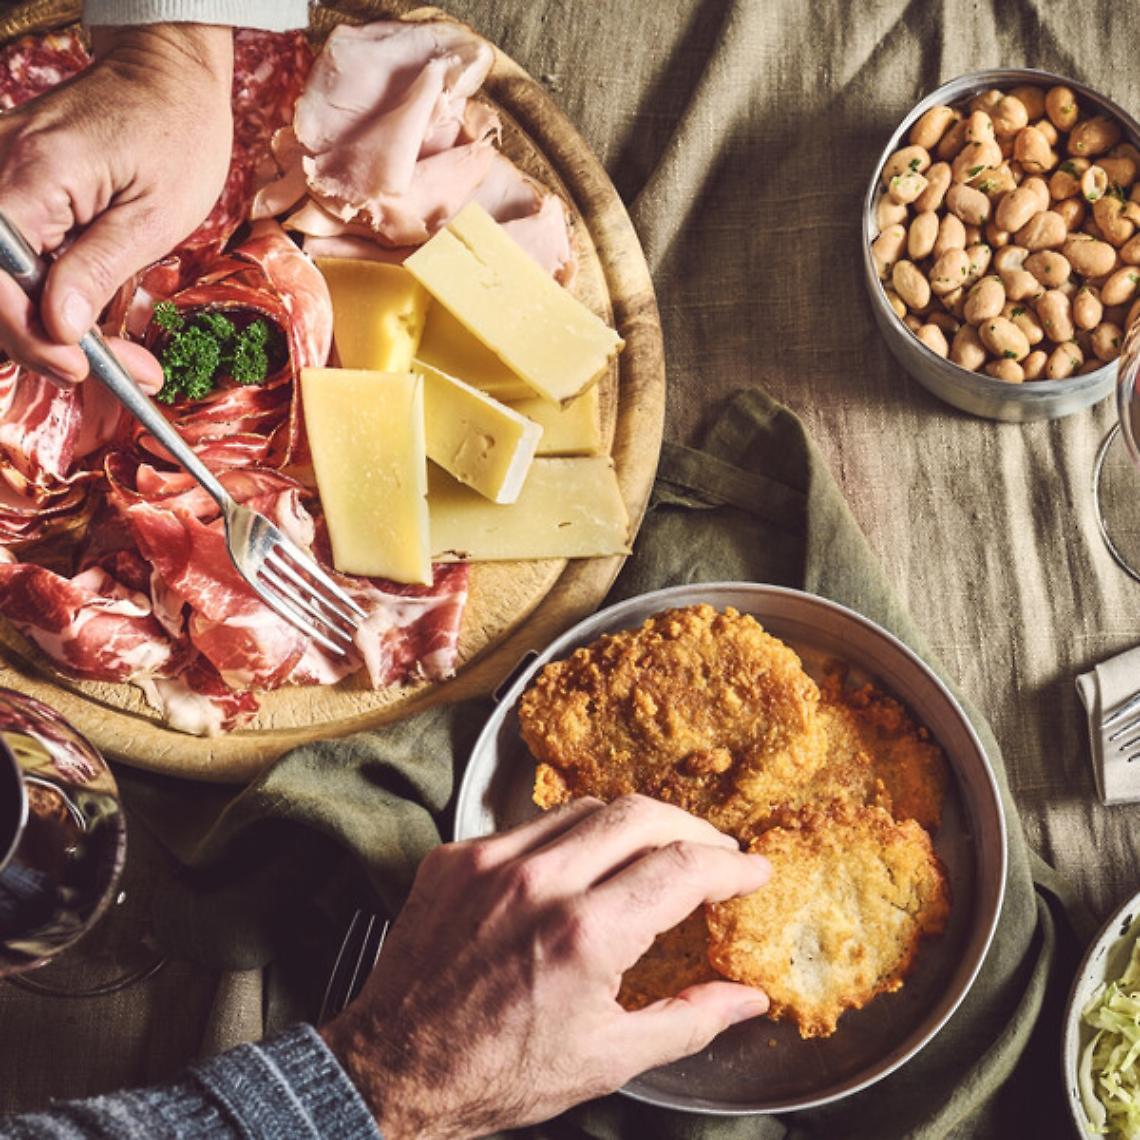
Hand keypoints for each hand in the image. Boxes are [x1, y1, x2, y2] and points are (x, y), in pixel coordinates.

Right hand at [0, 23, 233, 390]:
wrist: (167, 78)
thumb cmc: (176, 135)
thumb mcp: (156, 214)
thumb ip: (99, 268)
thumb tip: (58, 326)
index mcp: (34, 174)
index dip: (28, 333)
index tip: (79, 366)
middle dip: (42, 341)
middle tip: (112, 370)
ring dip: (43, 328)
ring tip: (110, 353)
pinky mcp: (8, 192)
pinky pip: (9, 262)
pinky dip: (43, 301)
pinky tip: (88, 320)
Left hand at [321, 795, 771, 1138]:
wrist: (392, 1068)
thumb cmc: (499, 1073)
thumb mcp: (607, 1059)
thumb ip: (688, 1019)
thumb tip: (747, 998)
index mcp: (583, 935)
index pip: (680, 869)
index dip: (729, 866)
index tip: (752, 871)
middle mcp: (539, 881)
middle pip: (640, 814)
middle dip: (692, 827)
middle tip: (714, 851)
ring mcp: (491, 861)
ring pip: (586, 807)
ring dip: (633, 823)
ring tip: (656, 852)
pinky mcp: (457, 855)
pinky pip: (532, 824)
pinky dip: (572, 836)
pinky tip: (582, 864)